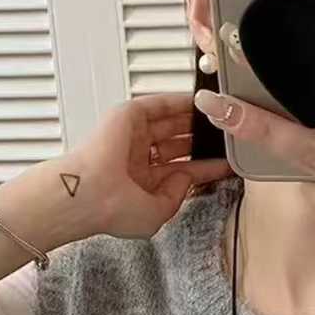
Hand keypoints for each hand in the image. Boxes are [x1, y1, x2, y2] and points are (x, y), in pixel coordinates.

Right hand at [69, 94, 230, 239]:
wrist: (87, 195)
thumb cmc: (110, 209)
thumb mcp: (156, 213)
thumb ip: (177, 195)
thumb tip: (187, 176)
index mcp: (142, 182)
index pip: (182, 170)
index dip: (205, 166)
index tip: (227, 162)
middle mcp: (137, 157)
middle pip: (178, 142)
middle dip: (202, 139)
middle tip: (226, 135)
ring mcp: (132, 135)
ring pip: (170, 121)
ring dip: (193, 119)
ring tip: (219, 115)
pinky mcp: (128, 116)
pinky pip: (159, 104)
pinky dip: (179, 101)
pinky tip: (199, 101)